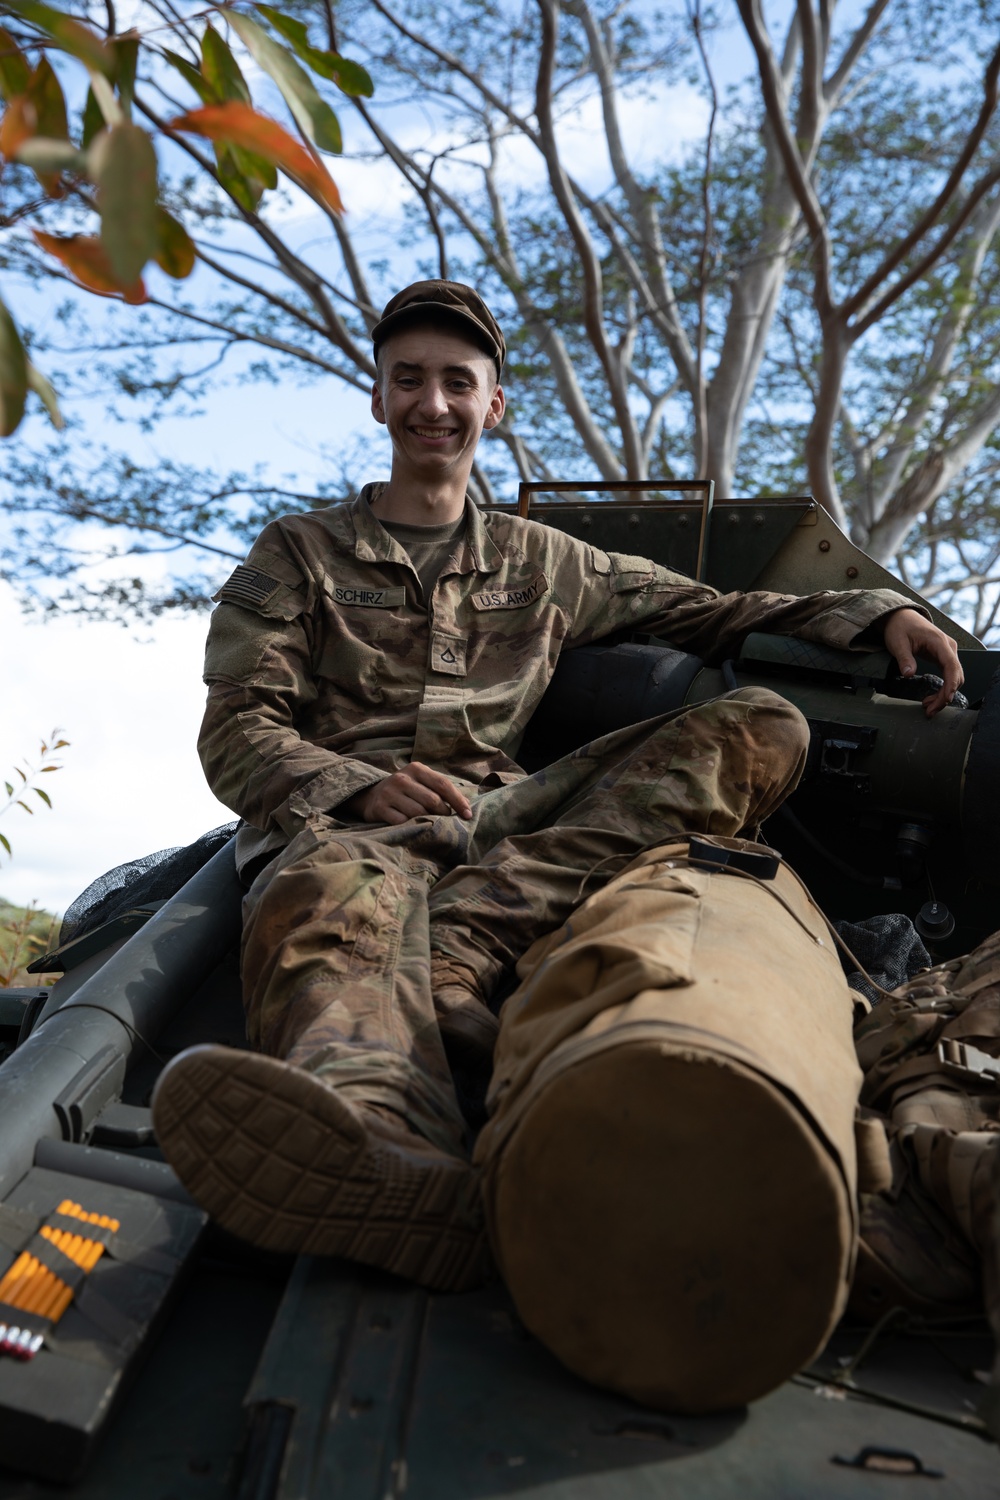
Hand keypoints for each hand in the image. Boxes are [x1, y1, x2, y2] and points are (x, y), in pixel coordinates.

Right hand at [342, 762, 472, 824]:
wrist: (371, 796)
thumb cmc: (406, 791)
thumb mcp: (422, 782)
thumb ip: (442, 790)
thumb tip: (466, 808)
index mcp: (416, 769)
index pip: (443, 785)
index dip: (458, 801)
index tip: (468, 815)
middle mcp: (402, 778)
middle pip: (432, 800)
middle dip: (443, 813)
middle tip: (444, 820)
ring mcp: (389, 793)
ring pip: (418, 813)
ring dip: (427, 821)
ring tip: (429, 823)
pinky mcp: (379, 808)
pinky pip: (402, 822)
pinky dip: (411, 826)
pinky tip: (412, 826)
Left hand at [882, 607, 963, 716]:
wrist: (901, 617)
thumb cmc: (900, 627)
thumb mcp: (897, 642)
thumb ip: (904, 659)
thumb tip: (908, 674)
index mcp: (939, 642)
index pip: (951, 665)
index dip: (951, 684)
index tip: (947, 698)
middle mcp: (948, 647)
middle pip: (955, 676)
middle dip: (945, 695)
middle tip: (930, 710)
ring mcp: (947, 652)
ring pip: (953, 678)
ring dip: (944, 695)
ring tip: (928, 707)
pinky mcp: (943, 657)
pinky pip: (948, 676)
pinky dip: (942, 689)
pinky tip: (931, 698)